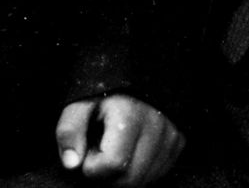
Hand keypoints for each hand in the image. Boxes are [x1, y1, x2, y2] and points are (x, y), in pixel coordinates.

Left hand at [55, 96, 183, 184]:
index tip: (88, 152)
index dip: (93, 167)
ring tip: (116, 151)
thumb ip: (70, 129)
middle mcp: (155, 124)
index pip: (113, 163)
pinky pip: (159, 173)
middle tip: (100, 154)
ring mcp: (170, 134)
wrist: (138, 72)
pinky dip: (142, 172)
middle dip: (108, 177)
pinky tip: (131, 154)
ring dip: (125, 176)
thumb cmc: (107, 88)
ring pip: (145, 179)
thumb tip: (71, 163)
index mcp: (129, 113)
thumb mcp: (81, 101)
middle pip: (131, 178)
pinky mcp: (178, 141)